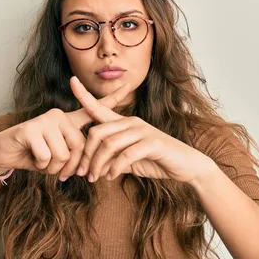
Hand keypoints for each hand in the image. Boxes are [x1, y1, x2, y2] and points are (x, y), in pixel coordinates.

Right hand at [0, 77, 130, 179]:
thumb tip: (89, 168)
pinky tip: (32, 157)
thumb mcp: (58, 157)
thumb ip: (75, 158)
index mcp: (68, 121)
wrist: (3, 153)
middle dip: (68, 167)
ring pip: (64, 155)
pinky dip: (40, 164)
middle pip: (79, 148)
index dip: (111, 99)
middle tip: (54, 168)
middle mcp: (59, 116)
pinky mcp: (31, 128)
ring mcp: (45, 120)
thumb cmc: (33, 155)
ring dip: (52, 167)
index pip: (92, 109)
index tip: (127, 85)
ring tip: (41, 160)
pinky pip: (47, 157)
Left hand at [71, 78, 215, 183]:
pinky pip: (125, 155)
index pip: (100, 106)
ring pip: (109, 144)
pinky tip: (111, 177)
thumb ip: (112, 159)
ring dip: (98, 164)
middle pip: (97, 132)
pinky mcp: (152, 143)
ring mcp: (142, 131)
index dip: (85, 94)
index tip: (72, 80)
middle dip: (86, 154)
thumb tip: (92, 168)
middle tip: (83, 173)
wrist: (186, 166)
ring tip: (95, 178)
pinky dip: (115, 168)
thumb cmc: (157, 161)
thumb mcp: (129, 161)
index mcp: (124, 123)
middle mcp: (131, 122)